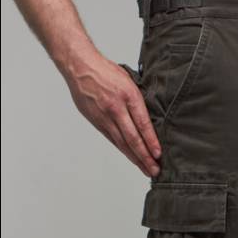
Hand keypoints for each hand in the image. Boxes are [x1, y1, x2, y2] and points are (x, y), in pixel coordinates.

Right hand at [64, 50, 160, 176]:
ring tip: (146, 170)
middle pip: (133, 138)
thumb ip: (138, 101)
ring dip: (135, 158)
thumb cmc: (106, 71)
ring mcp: (104, 116)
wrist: (79, 66)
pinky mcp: (96, 121)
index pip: (142, 124)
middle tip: (155, 170)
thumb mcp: (129, 80)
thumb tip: (151, 120)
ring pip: (122, 143)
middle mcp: (116, 108)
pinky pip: (112, 139)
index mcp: (128, 95)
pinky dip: (123, 150)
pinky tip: (131, 159)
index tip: (159, 155)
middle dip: (145, 157)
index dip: (151, 141)